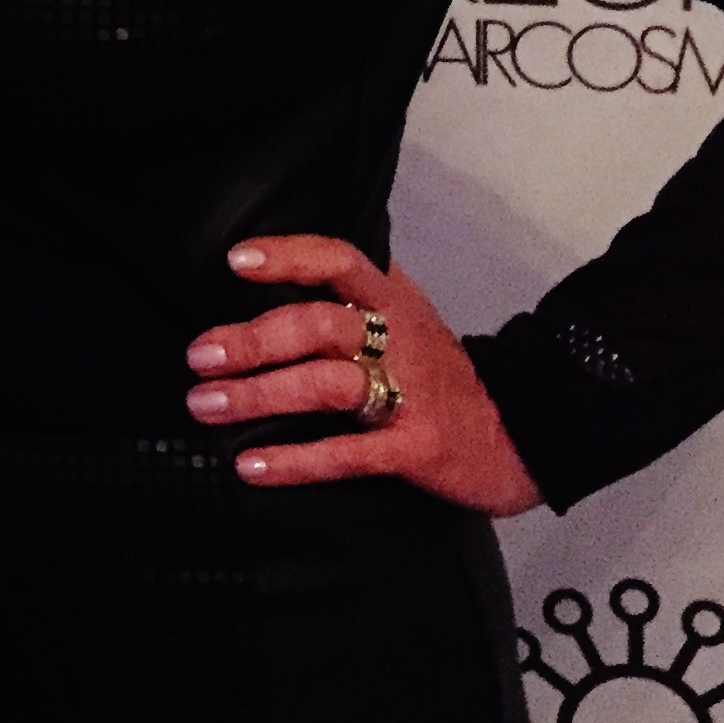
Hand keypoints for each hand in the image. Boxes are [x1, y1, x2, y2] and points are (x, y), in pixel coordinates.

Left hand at [182, 235, 541, 516]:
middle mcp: (398, 339)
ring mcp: (410, 395)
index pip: (339, 260)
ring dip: (259, 395)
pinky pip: (348, 453)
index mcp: (391, 301)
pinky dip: (295, 460)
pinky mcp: (416, 449)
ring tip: (206, 404)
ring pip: (326, 386)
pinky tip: (251, 464)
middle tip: (200, 357)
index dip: (289, 257)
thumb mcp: (402, 320)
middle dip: (253, 340)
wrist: (522, 433)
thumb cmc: (440, 375)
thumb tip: (261, 291)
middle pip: (319, 326)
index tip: (236, 261)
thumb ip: (346, 301)